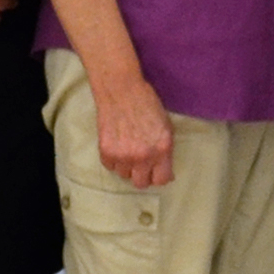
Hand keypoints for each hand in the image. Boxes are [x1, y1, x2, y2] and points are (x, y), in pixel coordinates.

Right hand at [90, 74, 174, 189]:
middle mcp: (144, 156)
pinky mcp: (106, 152)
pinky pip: (110, 166)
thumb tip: (164, 171)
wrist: (121, 91)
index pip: (161, 180)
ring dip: (126, 166)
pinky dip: (113, 160)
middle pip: (141, 183)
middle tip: (140, 163)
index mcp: (162, 149)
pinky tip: (117, 145)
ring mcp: (123, 156)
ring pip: (124, 175)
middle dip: (142, 174)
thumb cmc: (147, 104)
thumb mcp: (166, 127)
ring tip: (127, 149)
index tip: (156, 172)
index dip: (159, 176)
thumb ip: (165, 150)